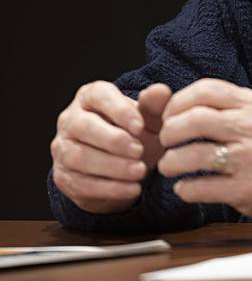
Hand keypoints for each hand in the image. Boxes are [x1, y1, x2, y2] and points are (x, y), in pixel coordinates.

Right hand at [51, 81, 171, 213]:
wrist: (126, 166)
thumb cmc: (137, 133)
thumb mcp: (151, 117)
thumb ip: (155, 104)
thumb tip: (159, 91)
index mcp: (90, 96)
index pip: (98, 95)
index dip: (119, 111)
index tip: (140, 127)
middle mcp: (70, 119)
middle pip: (83, 127)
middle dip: (113, 140)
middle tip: (139, 151)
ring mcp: (63, 149)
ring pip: (79, 157)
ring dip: (112, 166)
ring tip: (139, 171)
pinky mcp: (63, 177)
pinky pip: (81, 184)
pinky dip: (109, 188)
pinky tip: (132, 188)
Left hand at [157, 79, 251, 223]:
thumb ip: (223, 105)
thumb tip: (175, 103)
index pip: (206, 90)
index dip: (178, 101)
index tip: (169, 115)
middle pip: (195, 119)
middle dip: (169, 131)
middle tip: (165, 140)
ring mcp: (250, 158)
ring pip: (194, 155)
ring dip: (171, 162)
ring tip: (169, 166)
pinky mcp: (247, 188)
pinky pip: (202, 187)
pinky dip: (185, 189)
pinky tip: (184, 188)